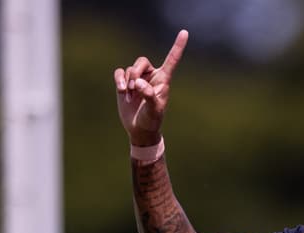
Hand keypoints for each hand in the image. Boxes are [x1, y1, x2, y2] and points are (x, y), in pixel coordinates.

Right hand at [113, 30, 188, 145]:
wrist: (139, 128)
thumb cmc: (152, 119)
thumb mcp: (154, 110)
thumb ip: (148, 95)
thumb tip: (138, 83)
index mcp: (163, 80)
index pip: (171, 60)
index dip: (177, 47)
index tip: (184, 32)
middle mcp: (151, 76)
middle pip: (141, 61)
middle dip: (135, 73)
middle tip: (134, 88)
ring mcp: (137, 79)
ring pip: (130, 69)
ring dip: (127, 81)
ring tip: (129, 96)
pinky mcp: (125, 84)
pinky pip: (119, 73)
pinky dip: (119, 80)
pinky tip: (122, 91)